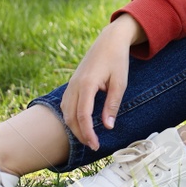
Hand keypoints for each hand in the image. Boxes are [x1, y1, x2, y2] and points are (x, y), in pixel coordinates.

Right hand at [62, 15, 143, 149]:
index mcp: (87, 84)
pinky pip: (66, 105)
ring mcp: (71, 84)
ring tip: (88, 138)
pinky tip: (80, 124)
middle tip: (93, 146)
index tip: (96, 145)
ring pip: (66, 112)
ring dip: (74, 127)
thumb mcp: (120, 83)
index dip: (88, 133)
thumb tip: (108, 127)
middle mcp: (75, 85)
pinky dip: (71, 117)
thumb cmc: (117, 60)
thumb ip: (112, 105)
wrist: (109, 40)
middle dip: (80, 134)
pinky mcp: (72, 84)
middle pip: (71, 117)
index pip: (83, 116)